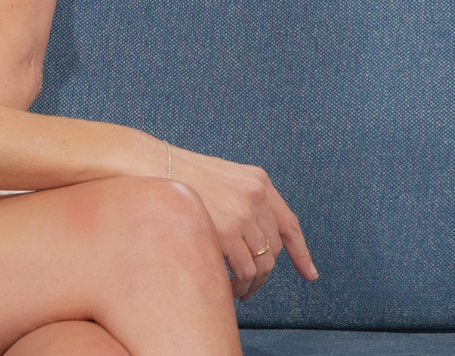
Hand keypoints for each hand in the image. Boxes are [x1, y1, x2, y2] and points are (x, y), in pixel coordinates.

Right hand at [163, 146, 318, 299]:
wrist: (145, 164)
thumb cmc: (173, 173)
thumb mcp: (219, 177)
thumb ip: (240, 198)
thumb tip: (250, 237)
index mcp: (258, 181)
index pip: (289, 223)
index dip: (300, 252)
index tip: (309, 273)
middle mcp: (256, 196)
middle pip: (275, 249)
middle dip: (265, 273)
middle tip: (250, 287)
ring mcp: (243, 213)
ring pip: (263, 264)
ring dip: (252, 284)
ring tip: (239, 291)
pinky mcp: (226, 231)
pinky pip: (245, 270)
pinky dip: (239, 284)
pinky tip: (229, 287)